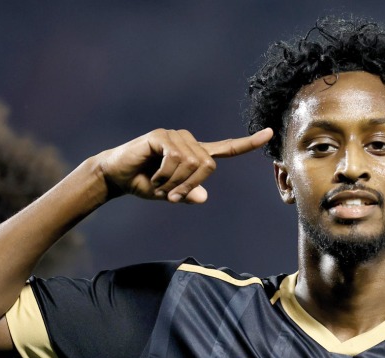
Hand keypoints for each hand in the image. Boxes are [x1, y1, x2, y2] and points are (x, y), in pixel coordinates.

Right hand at [95, 127, 272, 203]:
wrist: (116, 176)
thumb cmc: (144, 184)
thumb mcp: (169, 194)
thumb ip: (187, 194)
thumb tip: (203, 197)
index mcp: (195, 154)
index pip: (225, 149)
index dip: (247, 144)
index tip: (268, 133)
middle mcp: (188, 141)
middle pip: (207, 166)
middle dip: (189, 186)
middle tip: (170, 197)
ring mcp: (174, 136)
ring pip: (191, 164)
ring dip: (174, 183)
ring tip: (158, 185)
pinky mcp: (160, 135)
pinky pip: (174, 159)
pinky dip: (164, 175)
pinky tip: (152, 176)